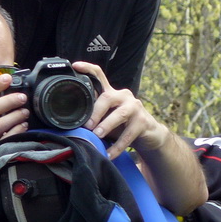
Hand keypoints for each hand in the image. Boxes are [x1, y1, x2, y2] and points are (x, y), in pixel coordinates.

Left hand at [72, 62, 207, 214]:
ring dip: (107, 125)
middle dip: (96, 111)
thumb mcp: (107, 117)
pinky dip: (117, 146)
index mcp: (112, 93)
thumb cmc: (123, 125)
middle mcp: (124, 96)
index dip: (88, 69)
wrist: (149, 135)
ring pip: (120, 114)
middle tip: (87, 125)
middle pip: (108, 97)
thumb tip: (71, 121)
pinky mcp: (143, 122)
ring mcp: (135, 108)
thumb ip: (94, 114)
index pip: (100, 75)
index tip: (75, 66)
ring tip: (98, 136)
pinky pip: (129, 134)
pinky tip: (109, 155)